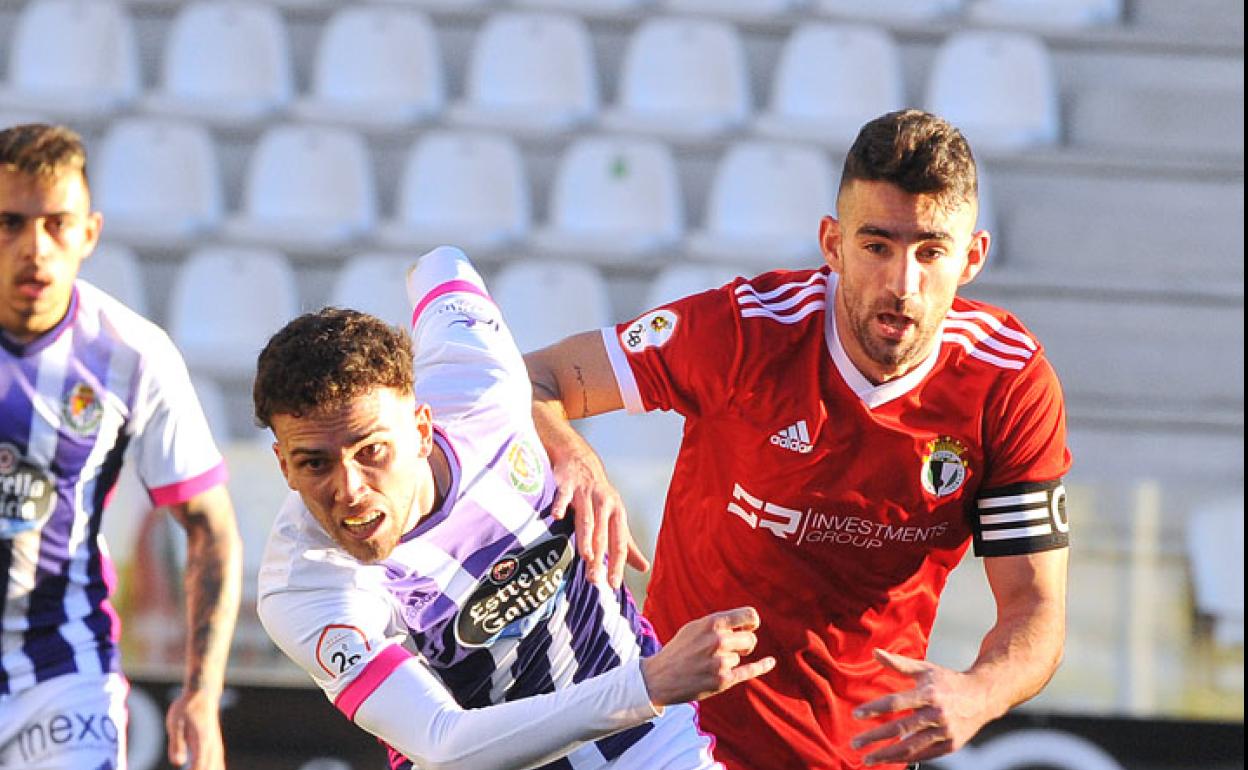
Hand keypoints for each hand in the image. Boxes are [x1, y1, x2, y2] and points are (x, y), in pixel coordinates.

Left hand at [165, 688, 224, 769]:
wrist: (204, 692)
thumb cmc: (186, 706)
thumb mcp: (175, 722)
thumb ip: (176, 742)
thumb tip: (178, 762)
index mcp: (202, 743)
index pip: (198, 769)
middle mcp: (212, 748)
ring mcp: (215, 748)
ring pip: (217, 769)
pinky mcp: (214, 748)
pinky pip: (218, 766)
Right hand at [550, 451, 649, 587]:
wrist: (580, 459)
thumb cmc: (599, 495)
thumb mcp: (615, 517)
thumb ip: (627, 544)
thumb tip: (644, 567)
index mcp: (617, 513)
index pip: (619, 543)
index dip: (617, 564)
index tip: (613, 585)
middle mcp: (604, 503)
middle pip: (602, 534)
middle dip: (599, 557)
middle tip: (595, 579)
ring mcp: (585, 493)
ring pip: (586, 518)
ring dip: (586, 537)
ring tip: (585, 556)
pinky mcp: (567, 484)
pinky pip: (563, 496)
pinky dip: (560, 505)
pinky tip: (556, 516)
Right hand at [640, 606, 775, 706]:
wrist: (659, 678)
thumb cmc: (678, 650)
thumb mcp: (694, 628)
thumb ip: (718, 624)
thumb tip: (745, 624)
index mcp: (711, 623)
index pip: (749, 615)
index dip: (753, 621)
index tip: (751, 626)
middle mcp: (718, 641)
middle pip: (750, 639)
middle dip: (744, 645)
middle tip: (731, 649)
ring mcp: (721, 662)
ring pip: (740, 658)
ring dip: (730, 661)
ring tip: (709, 664)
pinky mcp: (722, 681)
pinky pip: (749, 672)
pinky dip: (762, 666)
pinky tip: (770, 662)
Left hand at [850, 649, 988, 766]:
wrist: (983, 696)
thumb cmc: (948, 681)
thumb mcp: (925, 669)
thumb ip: (899, 664)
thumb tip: (875, 652)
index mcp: (929, 693)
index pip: (896, 702)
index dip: (874, 709)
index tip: (856, 715)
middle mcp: (937, 713)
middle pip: (900, 728)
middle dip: (874, 737)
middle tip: (855, 743)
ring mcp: (945, 732)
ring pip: (911, 747)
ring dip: (887, 755)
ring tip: (868, 758)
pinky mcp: (951, 745)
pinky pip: (924, 754)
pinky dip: (906, 759)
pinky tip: (890, 760)